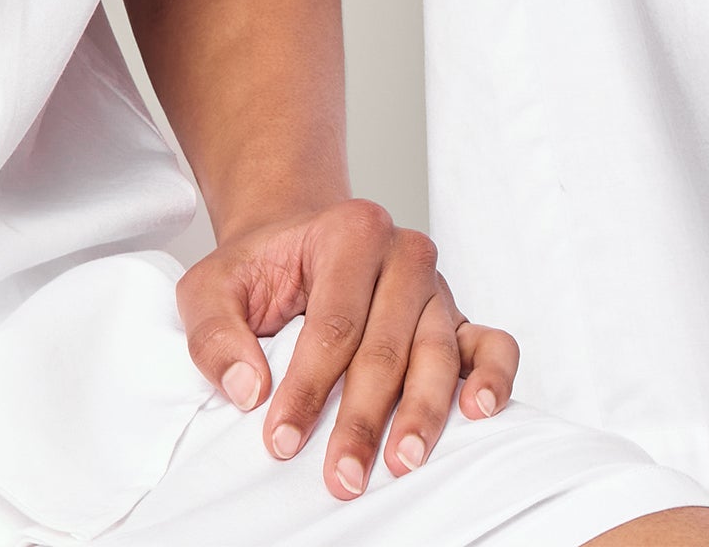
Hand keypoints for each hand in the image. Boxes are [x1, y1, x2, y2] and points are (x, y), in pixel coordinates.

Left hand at [175, 199, 516, 498]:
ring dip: (423, 413)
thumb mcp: (213, 287)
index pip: (334, 322)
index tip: (280, 442)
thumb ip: (215, 332)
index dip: (308, 387)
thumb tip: (246, 389)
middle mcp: (403, 253)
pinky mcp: (458, 318)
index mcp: (350, 231)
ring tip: (402, 462)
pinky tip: (478, 412)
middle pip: (387, 346)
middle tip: (343, 477)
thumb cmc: (262, 269)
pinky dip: (495, 376)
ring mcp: (436, 287)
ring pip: (438, 352)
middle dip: (363, 418)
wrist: (301, 242)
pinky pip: (493, 342)